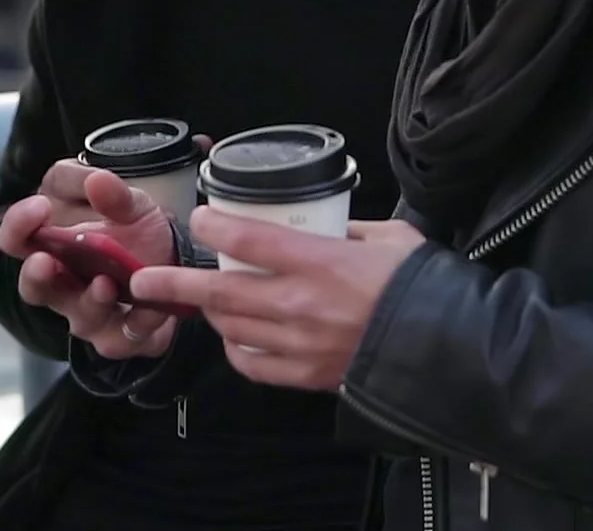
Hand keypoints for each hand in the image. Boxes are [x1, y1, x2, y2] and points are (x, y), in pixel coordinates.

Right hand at [0, 169, 181, 359]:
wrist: (176, 261)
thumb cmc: (136, 230)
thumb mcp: (129, 202)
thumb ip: (110, 191)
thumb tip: (97, 179)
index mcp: (52, 247)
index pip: (16, 239)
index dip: (19, 225)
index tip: (40, 207)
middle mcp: (62, 286)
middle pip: (34, 288)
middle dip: (36, 277)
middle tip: (44, 261)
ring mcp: (89, 314)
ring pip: (80, 318)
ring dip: (90, 302)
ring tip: (105, 283)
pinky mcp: (121, 336)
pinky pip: (122, 338)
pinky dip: (138, 324)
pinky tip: (151, 308)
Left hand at [128, 212, 425, 390]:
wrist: (447, 348)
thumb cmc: (420, 286)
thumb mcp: (388, 237)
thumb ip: (346, 229)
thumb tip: (320, 221)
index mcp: (320, 261)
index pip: (248, 239)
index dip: (214, 225)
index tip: (200, 217)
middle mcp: (299, 304)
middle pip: (220, 291)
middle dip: (176, 282)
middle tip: (145, 278)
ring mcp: (299, 344)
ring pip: (231, 327)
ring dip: (207, 312)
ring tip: (195, 302)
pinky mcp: (306, 375)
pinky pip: (253, 364)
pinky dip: (236, 349)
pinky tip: (236, 336)